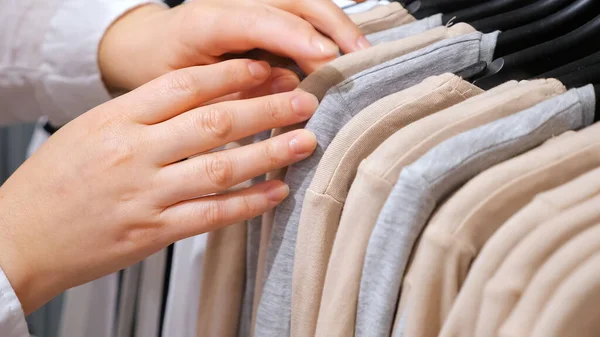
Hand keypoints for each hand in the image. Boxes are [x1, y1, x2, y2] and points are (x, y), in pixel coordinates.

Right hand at [0, 60, 317, 313]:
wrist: (20, 237)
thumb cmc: (55, 182)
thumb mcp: (92, 129)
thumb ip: (145, 114)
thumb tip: (205, 98)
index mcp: (116, 119)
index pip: (185, 86)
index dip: (232, 75)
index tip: (265, 71)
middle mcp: (134, 153)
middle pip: (214, 122)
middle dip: (266, 110)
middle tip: (303, 102)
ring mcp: (146, 195)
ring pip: (221, 168)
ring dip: (269, 153)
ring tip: (304, 142)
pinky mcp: (153, 232)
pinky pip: (212, 214)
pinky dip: (249, 203)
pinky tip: (276, 191)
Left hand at [98, 0, 368, 89]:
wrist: (153, 46)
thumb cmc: (168, 71)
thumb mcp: (192, 90)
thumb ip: (237, 91)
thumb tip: (290, 87)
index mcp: (204, 21)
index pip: (255, 20)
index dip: (294, 36)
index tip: (327, 57)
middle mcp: (231, 0)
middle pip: (292, 1)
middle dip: (331, 27)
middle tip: (360, 60)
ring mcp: (250, 1)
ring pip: (303, 2)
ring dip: (337, 25)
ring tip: (363, 55)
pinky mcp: (263, 8)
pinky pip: (302, 11)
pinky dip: (329, 26)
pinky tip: (348, 45)